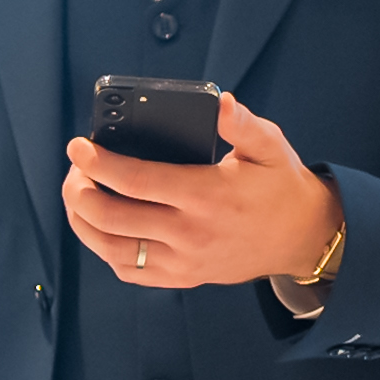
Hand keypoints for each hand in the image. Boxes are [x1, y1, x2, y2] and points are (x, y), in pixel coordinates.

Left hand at [62, 92, 342, 289]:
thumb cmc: (281, 187)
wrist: (302, 237)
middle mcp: (190, 232)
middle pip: (112, 217)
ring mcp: (184, 260)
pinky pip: (130, 271)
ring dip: (83, 222)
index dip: (99, 163)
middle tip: (77, 169)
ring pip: (112, 249)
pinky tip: (101, 228)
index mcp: (207, 195)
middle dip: (80, 190)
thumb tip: (221, 102)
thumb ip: (242, 124)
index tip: (80, 147)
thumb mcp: (270, 146)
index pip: (137, 180)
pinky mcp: (184, 276)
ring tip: (79, 197)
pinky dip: (105, 250)